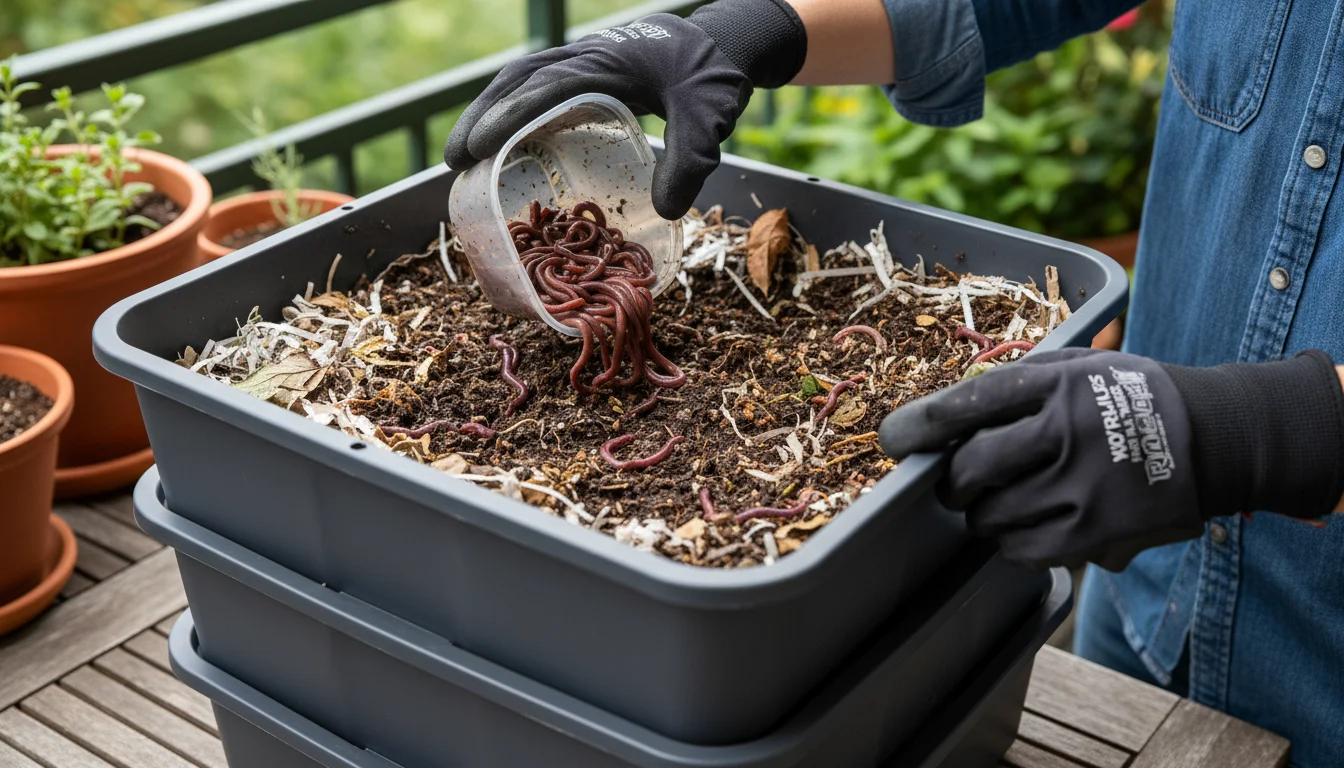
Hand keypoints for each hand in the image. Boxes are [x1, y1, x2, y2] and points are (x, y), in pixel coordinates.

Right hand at [443, 0, 806, 219]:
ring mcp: (583, 65)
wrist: (725, 46)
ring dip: (489, 115)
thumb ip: (692, 160)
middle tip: (452, 161)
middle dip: (480, 117)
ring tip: (462, 159)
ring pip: (521, 83)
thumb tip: (665, 210)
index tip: (476, 148)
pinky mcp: (586, 79)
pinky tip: (503, 151)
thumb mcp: (711, 119)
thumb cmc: (715, 78)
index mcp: (606, 62)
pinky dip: (513, 116)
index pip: (544, 88)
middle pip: (516, 80)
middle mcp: (585, 58)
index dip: (507, 118)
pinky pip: (539, 92)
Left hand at [879, 348, 1203, 570]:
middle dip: (951, 482)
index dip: (919, 425)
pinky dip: (1012, 543)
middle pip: (971, 468)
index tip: (893, 439)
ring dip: (983, 514)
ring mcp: (1084, 486)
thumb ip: (1017, 383)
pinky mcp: (1099, 531)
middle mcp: (1067, 432)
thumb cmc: (1131, 396)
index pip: (967, 404)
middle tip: (955, 484)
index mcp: (1057, 384)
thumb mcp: (1079, 366)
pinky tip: (1025, 528)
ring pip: (992, 515)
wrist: (1216, 437)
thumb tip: (946, 413)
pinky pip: (1024, 549)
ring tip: (1000, 504)